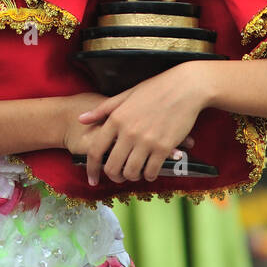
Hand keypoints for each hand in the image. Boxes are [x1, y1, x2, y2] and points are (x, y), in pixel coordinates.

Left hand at [75, 65, 207, 186]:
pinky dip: (149, 175)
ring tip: (135, 172)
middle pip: (112, 167)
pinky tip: (150, 170)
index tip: (91, 179)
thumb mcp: (126, 95)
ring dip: (132, 176)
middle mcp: (128, 132)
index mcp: (116, 118)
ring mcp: (146, 141)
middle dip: (114, 176)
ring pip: (131, 172)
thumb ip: (103, 109)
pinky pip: (151, 172)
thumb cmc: (155, 89)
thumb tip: (81, 119)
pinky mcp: (164, 147)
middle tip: (118, 176)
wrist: (185, 87)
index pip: (95, 151)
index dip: (91, 169)